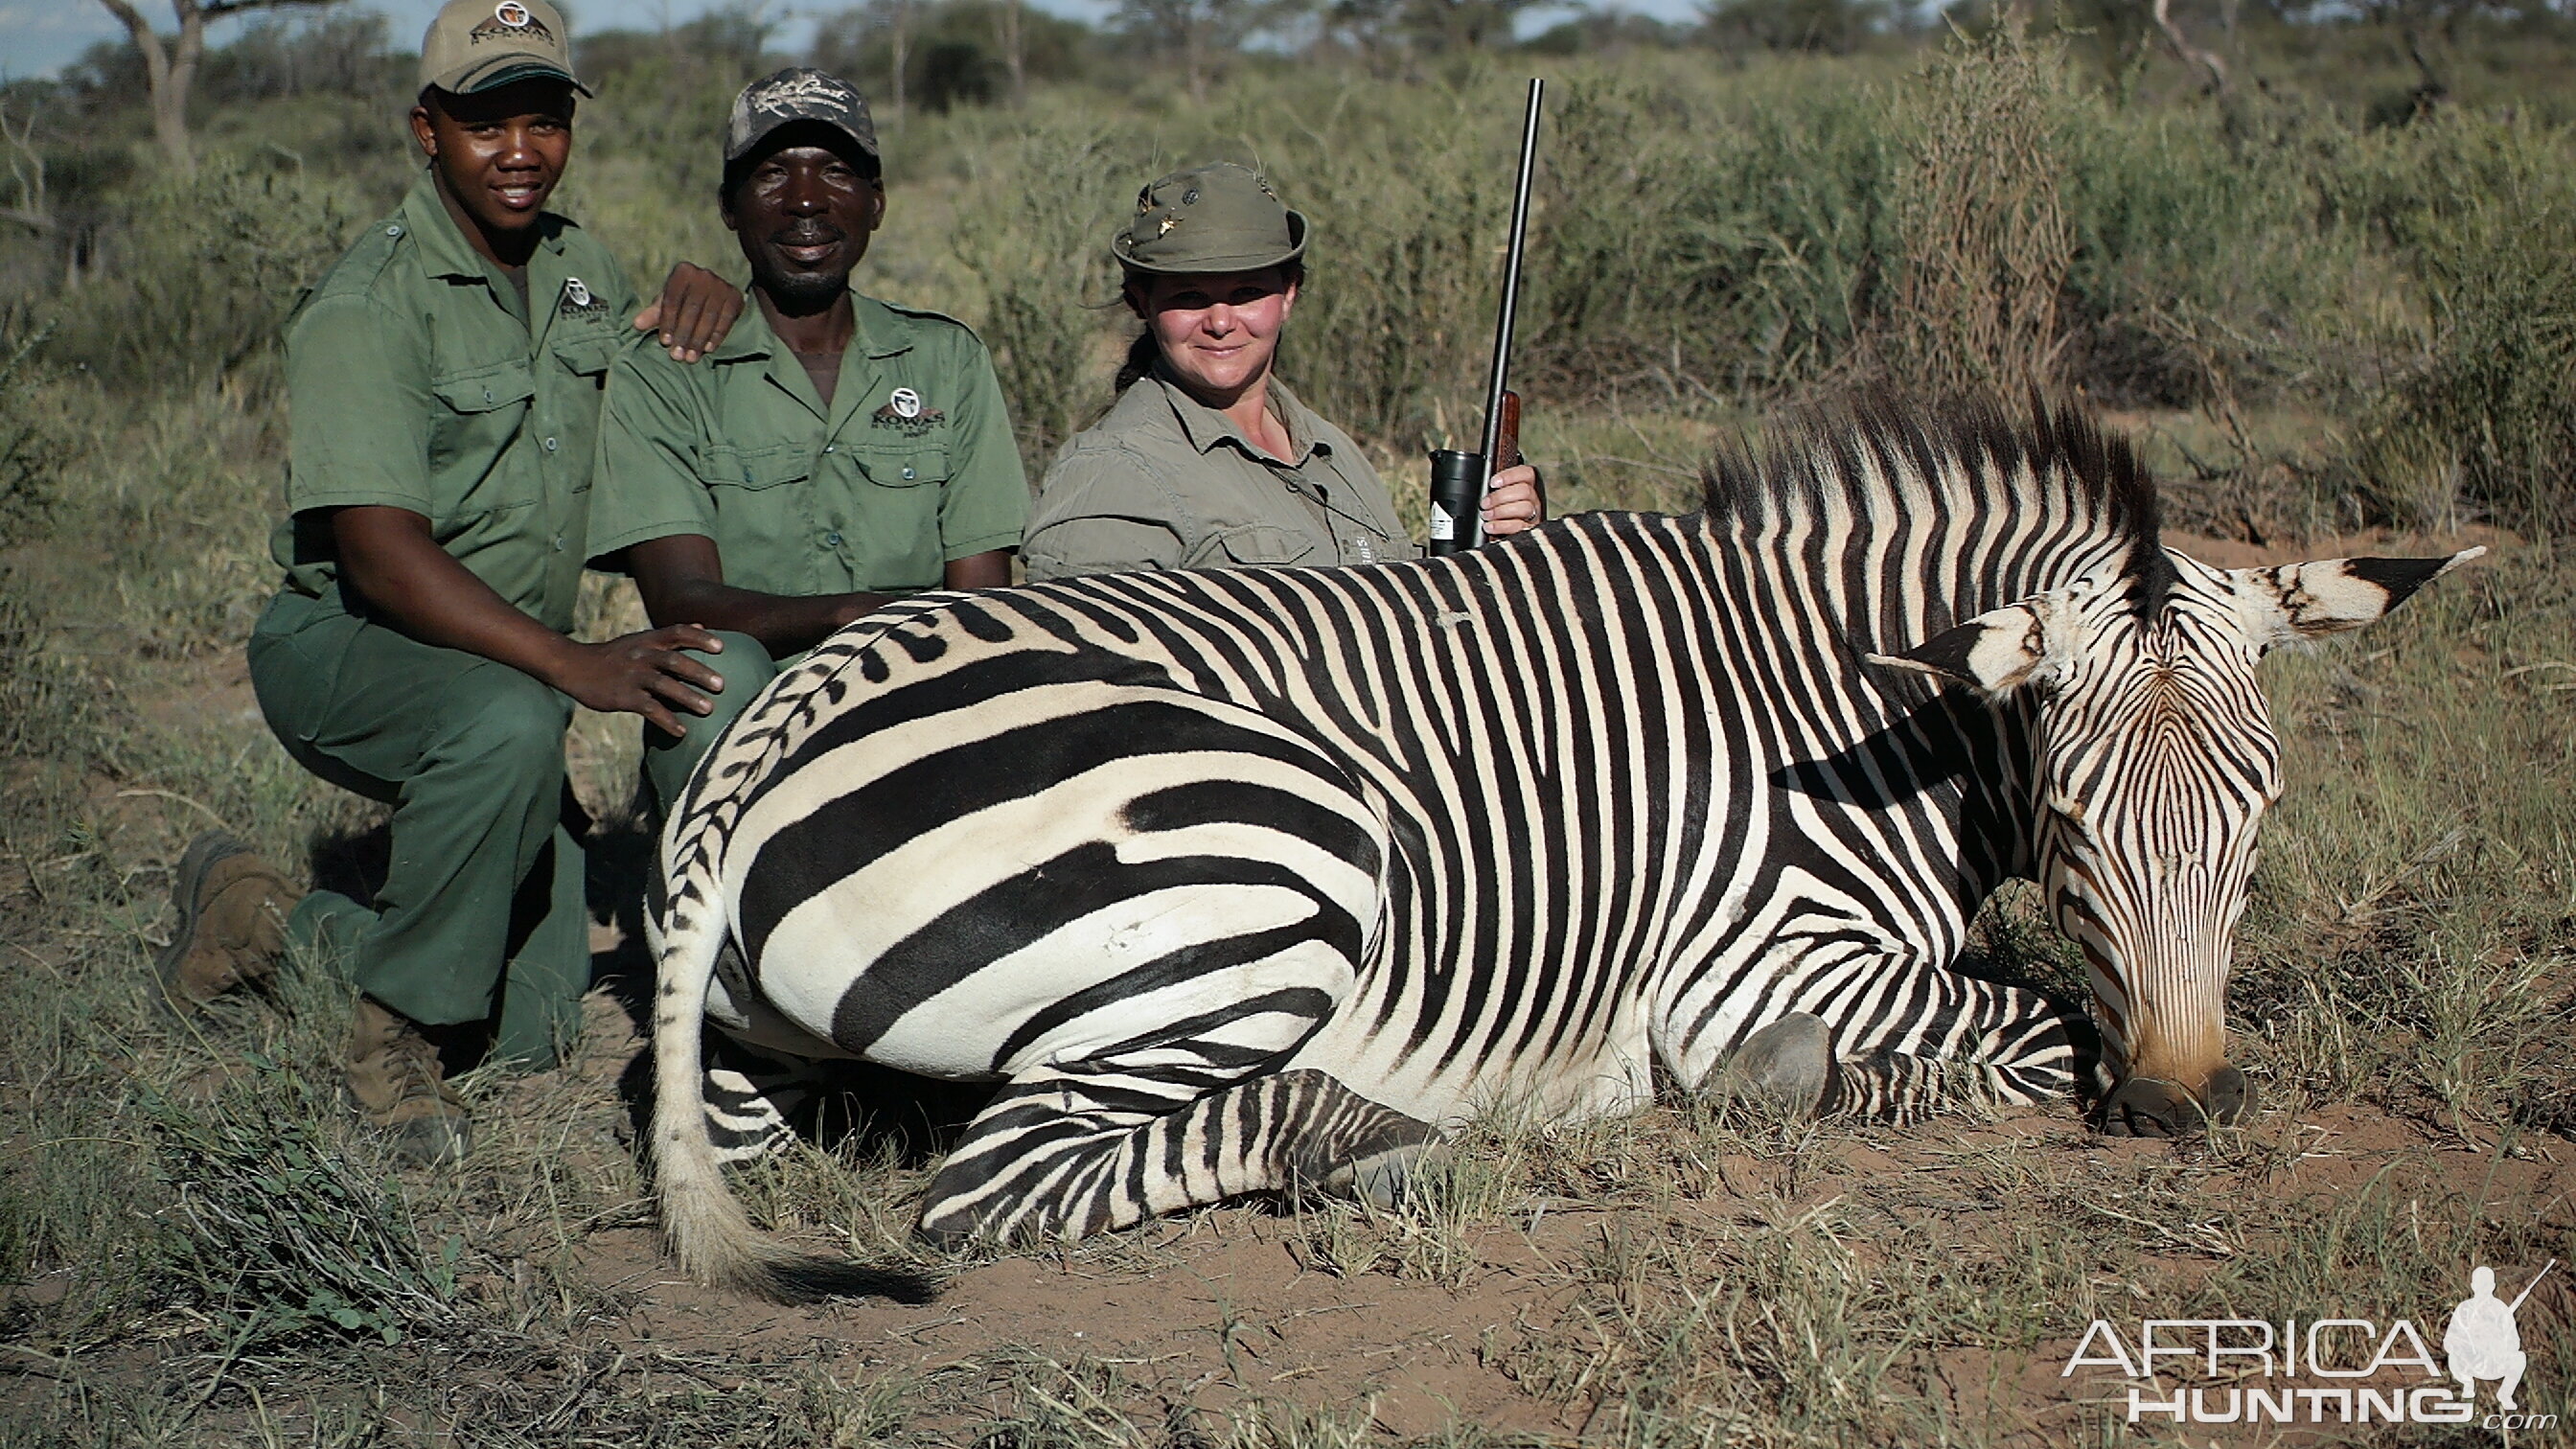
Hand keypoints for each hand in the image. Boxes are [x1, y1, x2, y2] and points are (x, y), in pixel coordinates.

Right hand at [552, 625, 725, 738]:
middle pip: (674, 660)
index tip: (722, 648)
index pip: (678, 632)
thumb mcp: (641, 639)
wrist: (575, 666)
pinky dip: (666, 720)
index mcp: (648, 640)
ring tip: (709, 709)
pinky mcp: (623, 697)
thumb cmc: (615, 655)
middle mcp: (642, 655)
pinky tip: (682, 731)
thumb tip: (701, 625)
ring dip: (687, 697)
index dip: (700, 638)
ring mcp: (632, 676)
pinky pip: (649, 709)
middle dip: (699, 672)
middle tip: (722, 685)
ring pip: (663, 685)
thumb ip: (671, 636)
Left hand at [632, 262, 742, 362]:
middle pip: (691, 309)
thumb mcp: (669, 302)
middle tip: (677, 356)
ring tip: (691, 358)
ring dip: (699, 340)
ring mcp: (721, 285)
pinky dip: (716, 336)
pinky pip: (725, 320)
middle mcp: (703, 275)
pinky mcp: (735, 297)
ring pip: (708, 316)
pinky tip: (708, 349)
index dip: (668, 322)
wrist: (714, 290)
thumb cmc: (684, 298)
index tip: (665, 343)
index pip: (672, 300)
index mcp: (682, 272)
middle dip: (684, 335)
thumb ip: (654, 314)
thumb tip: (637, 325)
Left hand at [1481, 463, 1545, 537]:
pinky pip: (1519, 527)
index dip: (1510, 476)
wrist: (1506, 540)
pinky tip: (1489, 526)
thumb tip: (1483, 485)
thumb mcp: (1499, 498)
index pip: (1526, 474)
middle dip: (1500, 496)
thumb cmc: (1500, 513)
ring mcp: (1533, 516)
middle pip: (1525, 491)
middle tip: (1485, 503)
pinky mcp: (1529, 531)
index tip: (1493, 483)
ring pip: (1525, 508)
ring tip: (1486, 515)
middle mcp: (1533, 500)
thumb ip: (1495, 489)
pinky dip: (1501, 526)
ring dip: (1501, 511)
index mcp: (1527, 487)